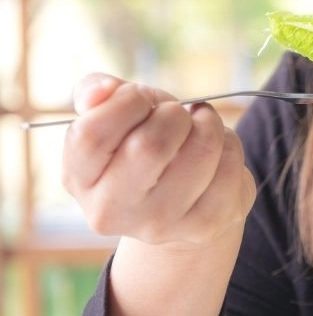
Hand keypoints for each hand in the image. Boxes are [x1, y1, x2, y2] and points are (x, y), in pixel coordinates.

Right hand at [62, 73, 256, 248]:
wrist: (182, 207)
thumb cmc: (141, 149)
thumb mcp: (111, 119)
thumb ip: (98, 93)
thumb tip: (105, 88)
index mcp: (79, 178)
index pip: (92, 134)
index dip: (125, 102)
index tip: (142, 99)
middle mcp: (112, 210)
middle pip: (150, 144)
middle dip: (173, 114)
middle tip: (178, 114)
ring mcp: (159, 223)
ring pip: (200, 151)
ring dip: (209, 124)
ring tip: (202, 124)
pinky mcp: (203, 226)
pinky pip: (230, 168)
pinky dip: (230, 145)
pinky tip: (219, 150)